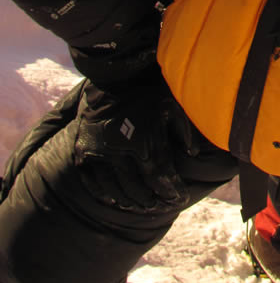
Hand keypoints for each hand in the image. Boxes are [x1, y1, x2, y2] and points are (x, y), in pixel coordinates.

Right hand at [73, 73, 195, 213]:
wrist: (113, 76)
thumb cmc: (148, 92)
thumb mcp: (172, 106)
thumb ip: (184, 131)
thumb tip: (193, 154)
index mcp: (145, 141)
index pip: (161, 177)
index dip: (171, 191)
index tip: (180, 199)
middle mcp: (121, 151)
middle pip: (138, 188)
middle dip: (152, 200)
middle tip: (160, 205)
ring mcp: (100, 153)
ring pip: (116, 188)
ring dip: (129, 201)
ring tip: (140, 205)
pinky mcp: (84, 151)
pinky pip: (92, 181)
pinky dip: (103, 193)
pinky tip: (113, 199)